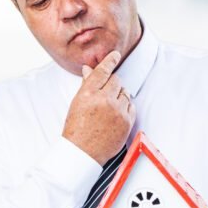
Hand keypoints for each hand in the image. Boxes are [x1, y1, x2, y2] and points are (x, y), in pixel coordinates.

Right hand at [62, 51, 135, 165]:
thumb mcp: (77, 104)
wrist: (82, 152)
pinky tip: (116, 114)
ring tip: (108, 108)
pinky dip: (125, 107)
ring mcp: (117, 111)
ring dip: (119, 96)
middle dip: (112, 84)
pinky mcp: (127, 121)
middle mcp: (104, 100)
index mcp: (88, 94)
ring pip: (125, 93)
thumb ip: (86, 85)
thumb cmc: (76, 129)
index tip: (115, 55)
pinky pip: (131, 106)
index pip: (102, 71)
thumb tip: (89, 70)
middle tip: (106, 94)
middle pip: (116, 80)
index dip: (110, 61)